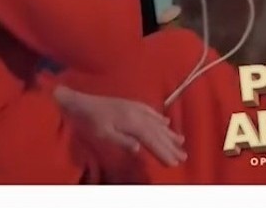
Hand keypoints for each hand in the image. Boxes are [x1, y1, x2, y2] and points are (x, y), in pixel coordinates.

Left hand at [57, 88, 185, 165]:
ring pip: (157, 123)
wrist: (82, 102)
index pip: (152, 140)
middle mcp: (138, 114)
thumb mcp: (103, 134)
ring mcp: (136, 108)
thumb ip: (122, 140)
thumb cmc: (91, 120)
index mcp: (132, 122)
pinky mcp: (132, 105)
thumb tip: (139, 148)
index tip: (174, 163)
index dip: (164, 151)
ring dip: (169, 133)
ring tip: (181, 142)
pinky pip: (152, 113)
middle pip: (158, 132)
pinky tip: (167, 123)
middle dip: (171, 145)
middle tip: (183, 157)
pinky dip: (161, 119)